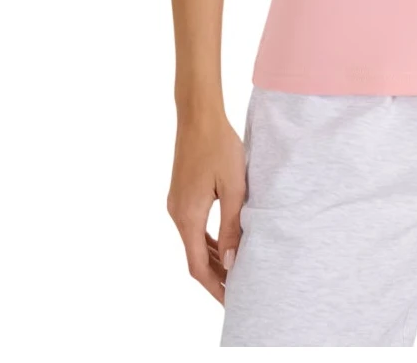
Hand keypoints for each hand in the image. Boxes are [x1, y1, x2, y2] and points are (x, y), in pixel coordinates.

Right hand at [166, 103, 247, 304]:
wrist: (198, 115)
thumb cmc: (219, 146)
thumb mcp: (233, 187)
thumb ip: (232, 226)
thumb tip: (234, 262)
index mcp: (187, 216)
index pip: (198, 266)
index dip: (215, 286)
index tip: (231, 301)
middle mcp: (177, 214)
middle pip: (195, 257)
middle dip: (216, 276)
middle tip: (239, 290)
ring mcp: (176, 203)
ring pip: (194, 242)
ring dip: (214, 258)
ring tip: (236, 271)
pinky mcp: (181, 194)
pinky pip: (193, 226)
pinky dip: (208, 240)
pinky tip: (224, 242)